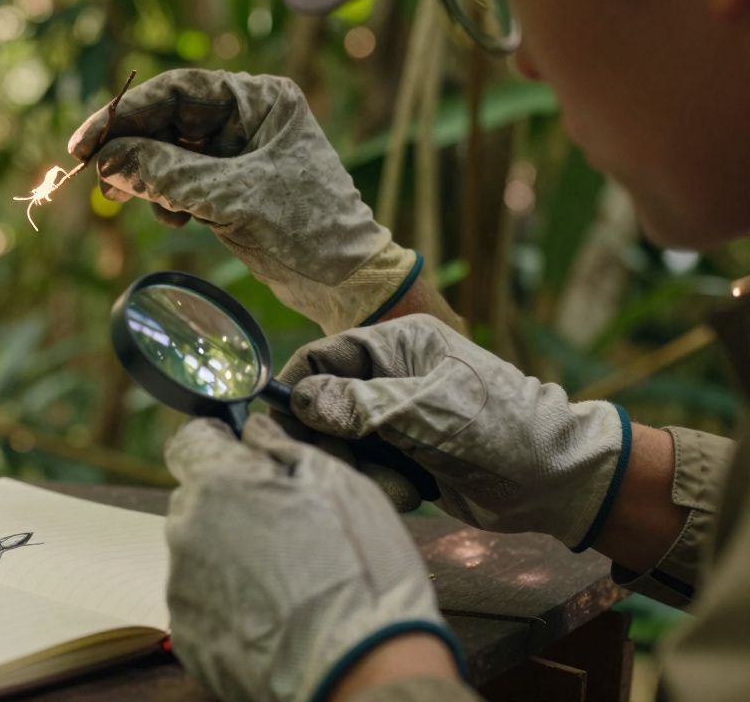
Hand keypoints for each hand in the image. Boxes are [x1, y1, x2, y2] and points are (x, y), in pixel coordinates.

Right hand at [67, 69, 418, 333]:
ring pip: (170, 154)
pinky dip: (166, 198)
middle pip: (169, 121)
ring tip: (119, 197)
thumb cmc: (307, 229)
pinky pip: (181, 182)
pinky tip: (171, 217)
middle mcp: (248, 118)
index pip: (179, 91)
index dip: (127, 114)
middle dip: (131, 148)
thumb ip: (167, 175)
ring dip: (144, 176)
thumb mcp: (231, 198)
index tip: (86, 142)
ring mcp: (238, 153)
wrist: (347, 282)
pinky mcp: (231, 187)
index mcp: (261, 100)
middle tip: (91, 173)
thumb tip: (107, 162)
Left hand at [164, 414, 463, 701]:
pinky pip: (202, 600)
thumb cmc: (360, 567)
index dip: (216, 443)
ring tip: (285, 578)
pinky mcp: (188, 635)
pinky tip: (273, 611)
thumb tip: (254, 431)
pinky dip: (229, 600)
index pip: (190, 442)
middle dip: (229, 502)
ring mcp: (182, 586)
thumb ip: (282, 447)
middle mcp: (187, 529)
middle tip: (282, 525)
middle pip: (196, 498)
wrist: (363, 666)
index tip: (240, 454)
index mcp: (220, 484)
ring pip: (198, 550)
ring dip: (228, 553)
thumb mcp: (337, 485)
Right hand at [278, 314, 631, 550]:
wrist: (556, 481)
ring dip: (359, 467)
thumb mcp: (426, 413)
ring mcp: (397, 416)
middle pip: (324, 404)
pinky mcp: (405, 454)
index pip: (322, 357)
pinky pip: (367, 467)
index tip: (280, 426)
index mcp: (398, 344)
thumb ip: (360, 406)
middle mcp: (391, 375)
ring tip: (397, 483)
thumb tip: (300, 400)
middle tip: (340, 468)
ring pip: (341, 441)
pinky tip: (413, 491)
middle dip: (328, 439)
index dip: (296, 389)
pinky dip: (381, 483)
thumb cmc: (498, 430)